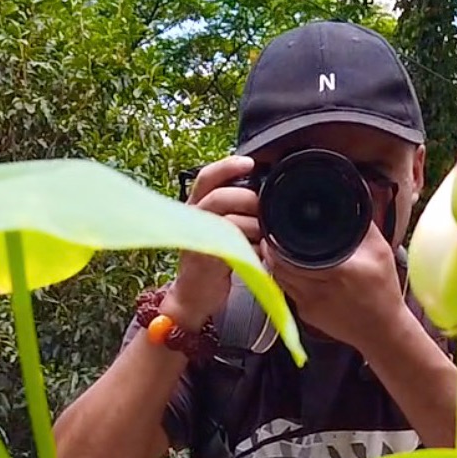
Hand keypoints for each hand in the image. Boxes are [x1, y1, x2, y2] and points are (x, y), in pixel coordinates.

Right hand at [167, 156, 259, 326]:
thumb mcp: (219, 227)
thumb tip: (261, 191)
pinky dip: (252, 247)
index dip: (227, 166)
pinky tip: (260, 252)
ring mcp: (198, 239)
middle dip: (248, 199)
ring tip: (263, 235)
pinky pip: (233, 246)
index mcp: (196, 206)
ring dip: (253, 225)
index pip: (208, 176)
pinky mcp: (208, 261)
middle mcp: (193, 218)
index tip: (250, 162)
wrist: (193, 296)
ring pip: (228, 220)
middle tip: (263, 208)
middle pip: (220, 195)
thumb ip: (232, 208)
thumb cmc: (210, 259)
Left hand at [262, 221, 412, 356]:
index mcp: (337, 271)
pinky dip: (285, 278)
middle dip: (271, 249)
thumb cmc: (384, 292)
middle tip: (270, 235)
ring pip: (278, 279)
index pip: (292, 253)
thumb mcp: (380, 252)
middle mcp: (319, 288)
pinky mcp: (306, 315)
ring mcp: (310, 304)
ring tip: (276, 249)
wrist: (382, 330)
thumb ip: (364, 226)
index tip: (276, 227)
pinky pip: (287, 291)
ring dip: (274, 264)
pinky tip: (290, 268)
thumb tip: (353, 203)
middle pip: (278, 266)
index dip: (278, 240)